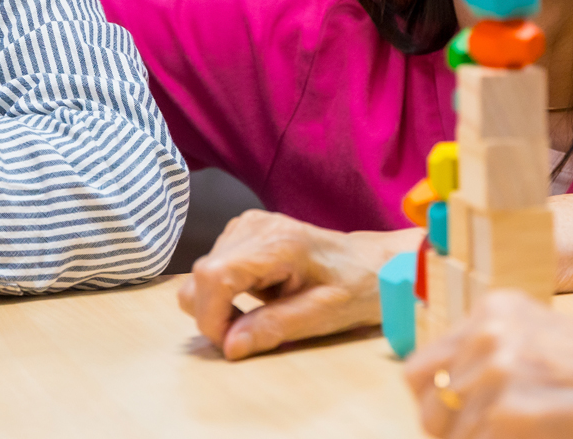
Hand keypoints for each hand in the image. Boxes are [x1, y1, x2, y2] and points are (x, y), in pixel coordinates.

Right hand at [178, 209, 418, 359]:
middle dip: (214, 316)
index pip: (213, 276)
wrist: (373, 262)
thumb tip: (229, 347)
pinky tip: (260, 298)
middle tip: (252, 334)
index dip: (212, 317)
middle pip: (199, 278)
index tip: (233, 343)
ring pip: (200, 277)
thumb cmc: (356, 287)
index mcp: (276, 242)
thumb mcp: (321, 315)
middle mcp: (254, 226)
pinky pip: (212, 271)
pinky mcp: (242, 233)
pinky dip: (225, 294)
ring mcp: (245, 225)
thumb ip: (273, 328)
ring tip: (263, 314)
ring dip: (220, 307)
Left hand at [403, 291, 572, 438]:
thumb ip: (491, 352)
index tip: (447, 416)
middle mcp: (487, 331)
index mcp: (493, 308)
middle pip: (424, 397)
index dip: (430, 399)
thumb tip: (444, 393)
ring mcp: (495, 370)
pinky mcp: (505, 411)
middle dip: (440, 425)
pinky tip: (526, 438)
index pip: (420, 364)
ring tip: (512, 433)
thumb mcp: (540, 339)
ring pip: (446, 430)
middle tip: (469, 435)